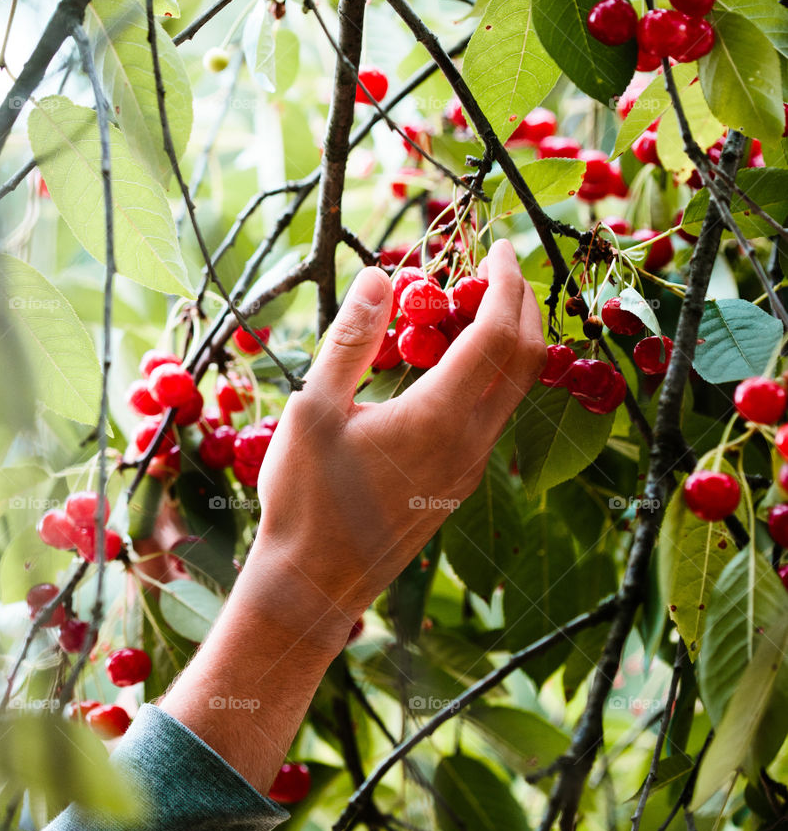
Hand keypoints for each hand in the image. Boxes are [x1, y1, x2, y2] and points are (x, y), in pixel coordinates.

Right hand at [252, 240, 545, 643]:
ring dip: (510, 340)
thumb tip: (380, 276)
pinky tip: (458, 364)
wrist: (315, 584)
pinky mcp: (460, 485)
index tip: (496, 247)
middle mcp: (471, 442)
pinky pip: (496, 416)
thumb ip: (351, 340)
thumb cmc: (305, 499)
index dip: (503, 283)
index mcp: (439, 416)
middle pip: (525, 359)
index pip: (496, 334)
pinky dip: (493, 375)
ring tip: (478, 306)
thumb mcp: (313, 410)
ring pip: (515, 391)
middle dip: (521, 304)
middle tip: (499, 266)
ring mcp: (471, 467)